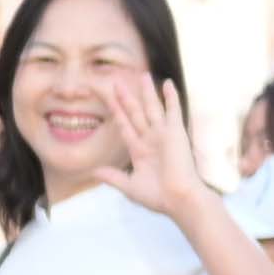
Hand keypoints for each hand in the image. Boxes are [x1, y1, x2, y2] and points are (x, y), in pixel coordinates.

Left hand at [86, 64, 207, 222]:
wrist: (179, 199)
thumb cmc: (158, 197)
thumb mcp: (130, 187)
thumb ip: (114, 177)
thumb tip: (94, 172)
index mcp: (140, 151)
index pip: (124, 126)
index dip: (116, 112)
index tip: (107, 98)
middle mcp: (150, 139)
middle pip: (135, 113)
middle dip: (126, 98)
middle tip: (116, 82)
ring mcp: (163, 135)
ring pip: (151, 108)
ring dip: (146, 92)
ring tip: (142, 74)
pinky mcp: (176, 133)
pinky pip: (173, 111)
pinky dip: (171, 97)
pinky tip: (167, 83)